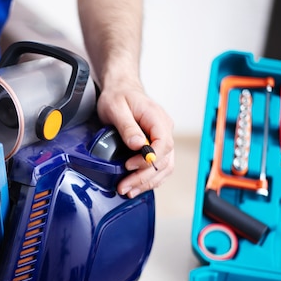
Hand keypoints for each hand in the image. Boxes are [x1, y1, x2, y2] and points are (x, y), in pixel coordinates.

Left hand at [96, 79, 174, 197]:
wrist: (121, 89)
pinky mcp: (155, 146)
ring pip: (164, 168)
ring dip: (147, 182)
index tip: (129, 165)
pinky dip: (148, 179)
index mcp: (158, 119)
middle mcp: (164, 130)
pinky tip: (136, 186)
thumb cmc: (119, 96)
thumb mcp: (116, 107)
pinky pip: (159, 167)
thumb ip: (127, 126)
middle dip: (144, 177)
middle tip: (124, 187)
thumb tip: (137, 144)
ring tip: (128, 190)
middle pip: (164, 161)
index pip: (163, 144)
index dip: (147, 159)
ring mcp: (162, 139)